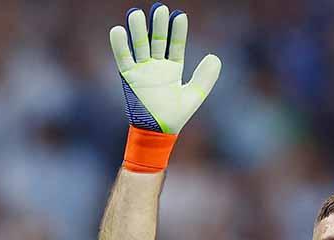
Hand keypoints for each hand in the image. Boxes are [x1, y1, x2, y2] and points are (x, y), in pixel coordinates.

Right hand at [109, 5, 220, 134]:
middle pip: (157, 41)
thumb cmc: (175, 117)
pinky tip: (119, 30)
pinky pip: (123, 58)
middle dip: (158, 26)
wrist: (157, 133)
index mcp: (172, 69)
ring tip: (137, 13)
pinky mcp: (128, 78)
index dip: (177, 31)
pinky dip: (120, 45)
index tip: (179, 15)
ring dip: (138, 30)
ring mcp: (142, 70)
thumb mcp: (194, 96)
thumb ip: (205, 78)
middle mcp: (156, 66)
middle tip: (159, 9)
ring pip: (139, 45)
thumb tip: (215, 57)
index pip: (175, 45)